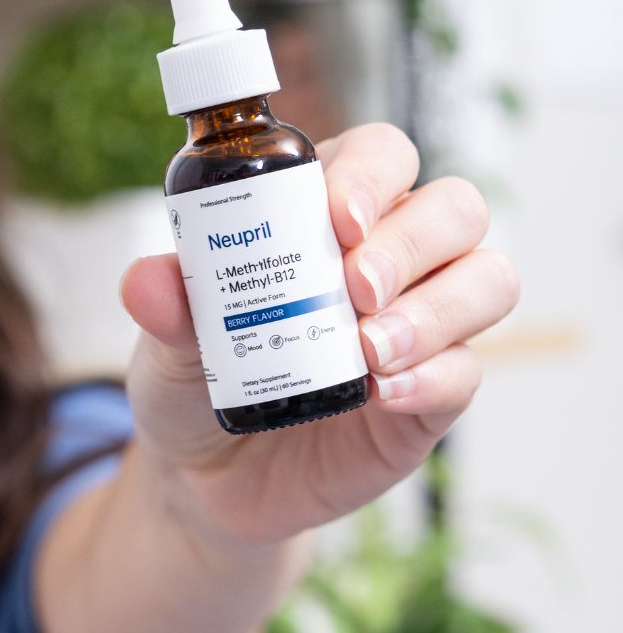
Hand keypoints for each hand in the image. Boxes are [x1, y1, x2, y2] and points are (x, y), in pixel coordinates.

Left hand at [120, 123, 518, 545]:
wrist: (207, 477)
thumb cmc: (195, 380)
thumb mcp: (168, 341)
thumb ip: (166, 306)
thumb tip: (146, 281)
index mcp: (323, 217)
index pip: (380, 156)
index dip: (371, 173)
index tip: (336, 218)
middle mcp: (386, 260)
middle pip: (454, 208)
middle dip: (412, 239)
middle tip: (354, 286)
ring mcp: (417, 327)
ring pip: (487, 279)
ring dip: (436, 307)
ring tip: (369, 347)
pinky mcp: (429, 397)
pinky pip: (466, 371)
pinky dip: (433, 376)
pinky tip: (380, 394)